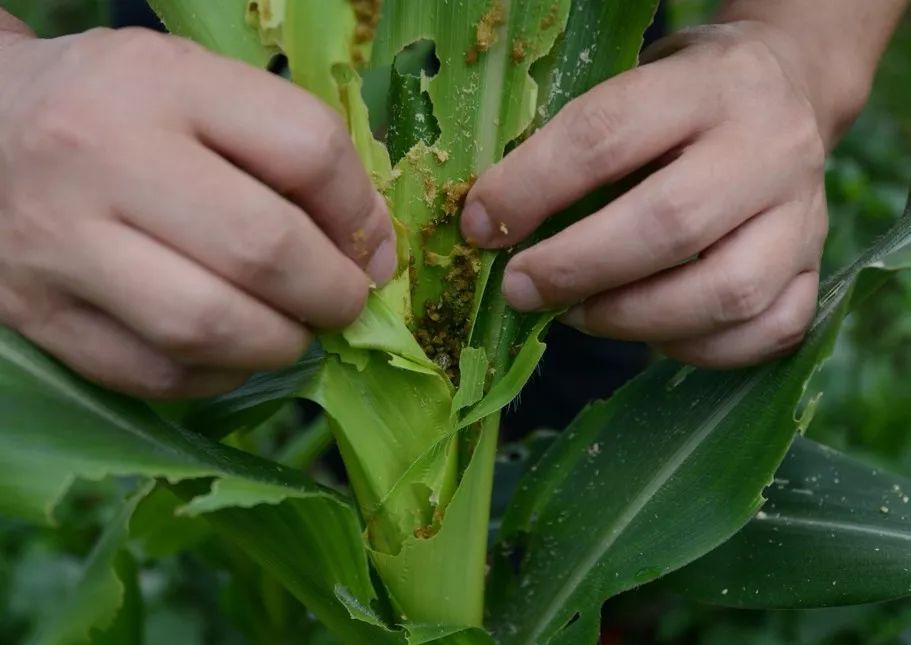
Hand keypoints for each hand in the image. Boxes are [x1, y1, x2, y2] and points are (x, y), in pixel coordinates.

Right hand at [0, 28, 395, 397]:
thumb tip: (372, 249)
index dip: (360, 212)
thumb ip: (288, 152)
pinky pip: (157, 375)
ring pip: (207, 327)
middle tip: (343, 302)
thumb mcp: (200, 89)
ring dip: (279, 343)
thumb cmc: (117, 110)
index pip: (305, 149)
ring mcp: (59, 243)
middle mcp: (101, 157)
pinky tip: (231, 351)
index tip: (371, 247)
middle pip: (262, 249)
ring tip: (290, 328)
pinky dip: (219, 375)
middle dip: (332, 294)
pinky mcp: (38, 314)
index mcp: (161, 83)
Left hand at [462, 22, 833, 368]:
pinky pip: (764, 333)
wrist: (785, 91)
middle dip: (575, 268)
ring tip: (577, 314)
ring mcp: (803, 215)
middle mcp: (766, 149)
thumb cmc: (680, 99)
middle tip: (520, 289)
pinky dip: (695, 349)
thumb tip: (493, 226)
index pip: (605, 137)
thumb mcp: (627, 88)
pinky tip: (650, 333)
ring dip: (630, 319)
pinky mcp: (815, 268)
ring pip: (724, 293)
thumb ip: (571, 148)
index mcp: (706, 86)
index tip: (481, 225)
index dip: (531, 189)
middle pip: (669, 226)